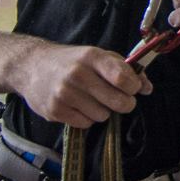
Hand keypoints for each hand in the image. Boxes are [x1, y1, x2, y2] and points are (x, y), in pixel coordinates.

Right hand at [15, 42, 151, 128]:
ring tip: (93, 99)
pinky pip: (85, 124)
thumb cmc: (72, 61)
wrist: (31, 66)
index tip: (133, 88)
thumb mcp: (98, 56)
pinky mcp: (55, 111)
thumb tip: (147, 88)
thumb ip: (124, 69)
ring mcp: (64, 94)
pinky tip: (79, 106)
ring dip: (103, 111)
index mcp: (92, 57)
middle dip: (125, 103)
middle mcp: (78, 75)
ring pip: (102, 116)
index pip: (122, 77)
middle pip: (117, 101)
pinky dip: (87, 118)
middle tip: (120, 99)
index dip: (134, 87)